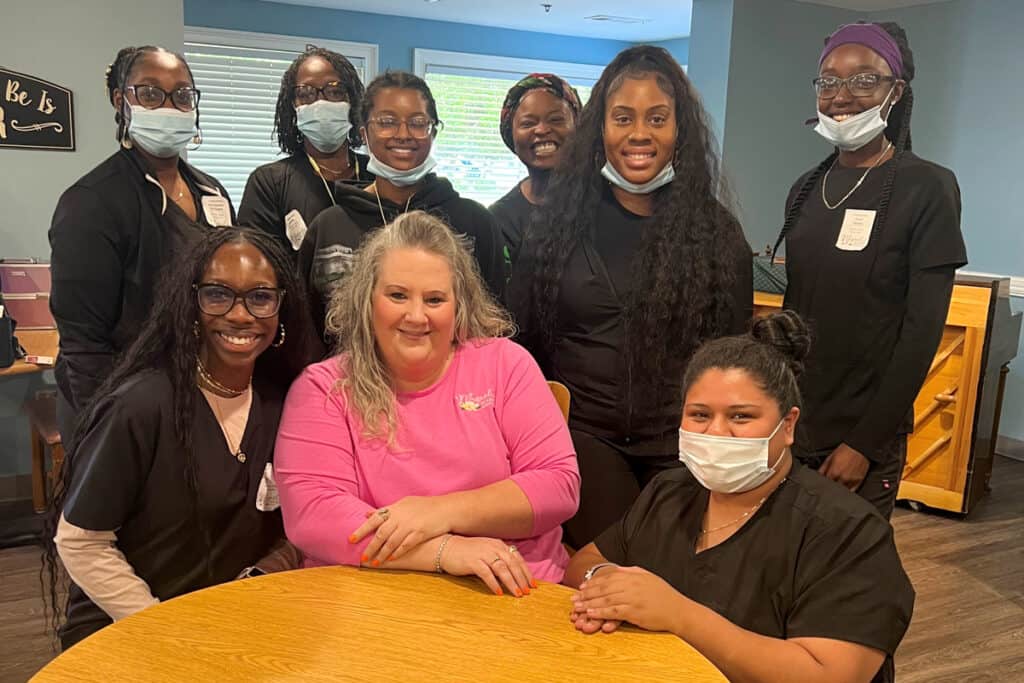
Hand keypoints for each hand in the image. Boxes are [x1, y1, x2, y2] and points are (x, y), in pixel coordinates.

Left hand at [349, 496, 451, 565]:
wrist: (446, 509)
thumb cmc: (425, 506)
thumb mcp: (404, 503)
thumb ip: (385, 510)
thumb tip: (367, 514)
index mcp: (395, 508)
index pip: (374, 519)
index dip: (361, 530)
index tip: (351, 540)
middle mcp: (401, 516)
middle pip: (381, 533)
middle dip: (370, 547)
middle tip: (361, 558)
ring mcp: (410, 525)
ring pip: (391, 542)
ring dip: (382, 554)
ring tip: (374, 563)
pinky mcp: (420, 533)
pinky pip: (406, 545)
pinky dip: (398, 552)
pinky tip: (392, 559)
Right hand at [439, 536, 535, 596]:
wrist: (447, 548)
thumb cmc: (468, 552)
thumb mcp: (487, 551)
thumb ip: (499, 558)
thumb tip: (513, 574)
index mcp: (498, 545)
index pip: (517, 558)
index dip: (526, 571)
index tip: (533, 584)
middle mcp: (493, 548)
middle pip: (512, 564)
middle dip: (521, 578)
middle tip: (527, 591)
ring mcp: (483, 554)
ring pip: (502, 569)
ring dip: (511, 582)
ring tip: (517, 594)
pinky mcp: (473, 562)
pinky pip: (486, 574)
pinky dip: (494, 583)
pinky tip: (498, 592)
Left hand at [572, 566, 686, 633]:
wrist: (678, 610)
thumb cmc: (663, 594)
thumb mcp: (647, 576)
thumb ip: (631, 571)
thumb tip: (617, 568)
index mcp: (633, 575)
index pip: (607, 577)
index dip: (592, 582)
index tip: (581, 587)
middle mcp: (631, 584)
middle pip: (603, 588)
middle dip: (586, 593)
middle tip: (573, 598)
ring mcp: (632, 598)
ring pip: (606, 599)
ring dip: (589, 603)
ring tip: (577, 607)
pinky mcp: (634, 612)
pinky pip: (613, 611)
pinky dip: (600, 612)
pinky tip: (591, 613)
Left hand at [818, 443, 869, 491]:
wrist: (859, 448)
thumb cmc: (845, 450)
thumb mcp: (830, 457)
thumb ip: (823, 468)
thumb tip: (818, 475)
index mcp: (834, 472)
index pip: (825, 483)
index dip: (823, 483)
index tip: (822, 483)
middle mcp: (843, 478)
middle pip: (833, 488)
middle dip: (830, 487)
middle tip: (829, 486)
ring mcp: (852, 481)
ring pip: (842, 491)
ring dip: (838, 490)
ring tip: (836, 487)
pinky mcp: (859, 481)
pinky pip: (852, 491)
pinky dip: (847, 492)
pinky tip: (844, 490)